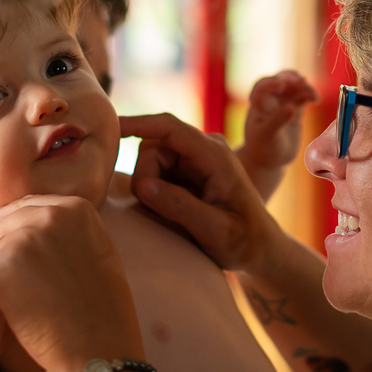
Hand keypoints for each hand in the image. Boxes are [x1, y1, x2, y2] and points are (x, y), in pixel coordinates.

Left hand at [0, 195, 142, 371]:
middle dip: (15, 251)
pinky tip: (25, 309)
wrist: (96, 349)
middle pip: (8, 224)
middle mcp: (49, 215)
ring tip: (38, 299)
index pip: (31, 206)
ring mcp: (22, 239)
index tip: (40, 262)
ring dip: (7, 272)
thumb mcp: (98, 251)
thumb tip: (30, 216)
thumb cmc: (102, 309)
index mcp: (77, 208)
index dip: (27, 233)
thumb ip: (69, 228)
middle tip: (42, 286)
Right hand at [120, 113, 287, 276]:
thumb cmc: (244, 242)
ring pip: (152, 158)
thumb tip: (144, 186)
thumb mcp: (216, 231)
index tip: (111, 128)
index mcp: (216, 157)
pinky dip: (153, 188)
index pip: (171, 129)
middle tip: (157, 212)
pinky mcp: (188, 169)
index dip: (138, 124)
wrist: (260, 247)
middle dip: (145, 177)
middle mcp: (206, 149)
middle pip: (154, 146)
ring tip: (171, 215)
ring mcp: (196, 158)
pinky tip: (168, 209)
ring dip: (149, 185)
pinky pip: (157, 169)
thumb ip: (181, 208)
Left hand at [236, 70, 318, 171]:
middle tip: (301, 81)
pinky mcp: (295, 109)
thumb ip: (277, 121)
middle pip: (280, 80)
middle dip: (290, 78)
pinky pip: (303, 96)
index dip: (271, 83)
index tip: (282, 85)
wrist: (271, 160)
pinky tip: (316, 100)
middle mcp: (270, 100)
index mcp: (259, 104)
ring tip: (313, 96)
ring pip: (294, 87)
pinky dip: (310, 95)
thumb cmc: (264, 148)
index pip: (262, 86)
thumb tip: (291, 107)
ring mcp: (283, 103)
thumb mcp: (267, 136)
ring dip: (303, 87)